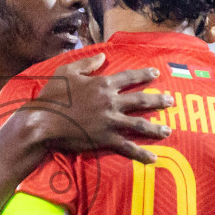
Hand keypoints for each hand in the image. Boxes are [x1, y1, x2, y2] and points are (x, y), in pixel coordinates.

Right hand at [27, 55, 172, 163]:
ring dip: (156, 128)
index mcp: (102, 84)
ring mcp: (110, 121)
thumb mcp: (67, 72)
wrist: (43, 121)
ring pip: (139, 124)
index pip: (128, 77)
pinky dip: (141, 153)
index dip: (143, 75)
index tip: (156, 74)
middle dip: (158, 100)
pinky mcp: (105, 139)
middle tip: (171, 101)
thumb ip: (87, 63)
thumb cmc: (52, 96)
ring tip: (168, 130)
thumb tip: (103, 56)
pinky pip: (127, 146)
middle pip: (140, 100)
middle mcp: (110, 101)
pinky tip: (153, 158)